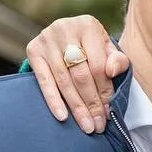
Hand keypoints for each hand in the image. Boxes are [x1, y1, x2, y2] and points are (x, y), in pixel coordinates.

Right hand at [25, 15, 128, 133]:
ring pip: (64, 80)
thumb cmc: (92, 47)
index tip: (109, 112)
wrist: (67, 35)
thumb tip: (112, 70)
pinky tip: (62, 116)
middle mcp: (65, 28)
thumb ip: (118, 60)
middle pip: (80, 74)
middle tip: (98, 125)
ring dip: (76, 106)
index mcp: (88, 25)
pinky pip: (44, 81)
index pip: (98, 65)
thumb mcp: (108, 50)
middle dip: (91, 103)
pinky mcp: (33, 49)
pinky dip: (53, 100)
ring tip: (86, 126)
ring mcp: (47, 39)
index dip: (104, 91)